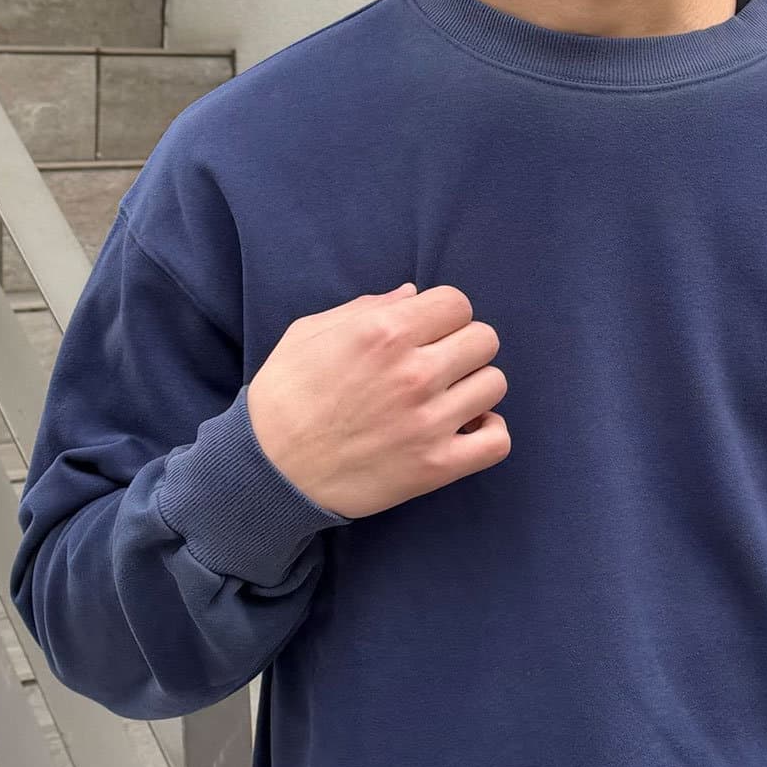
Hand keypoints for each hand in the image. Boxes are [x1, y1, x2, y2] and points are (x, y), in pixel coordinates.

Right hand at [245, 282, 509, 518]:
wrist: (269, 471)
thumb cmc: (283, 397)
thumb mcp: (309, 334)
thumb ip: (366, 308)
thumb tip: (412, 294)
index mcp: (383, 333)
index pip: (457, 303)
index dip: (444, 315)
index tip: (428, 333)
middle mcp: (413, 373)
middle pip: (484, 339)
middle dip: (464, 347)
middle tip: (439, 366)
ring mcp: (429, 422)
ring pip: (494, 384)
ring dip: (475, 388)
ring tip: (448, 399)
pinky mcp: (437, 466)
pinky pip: (497, 441)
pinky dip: (490, 432)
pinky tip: (467, 429)